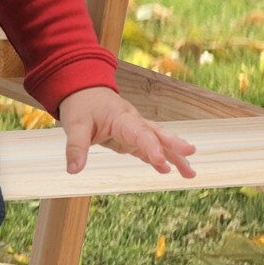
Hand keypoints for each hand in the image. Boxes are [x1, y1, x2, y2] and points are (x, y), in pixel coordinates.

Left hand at [56, 85, 196, 178]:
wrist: (83, 90)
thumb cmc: (81, 105)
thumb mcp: (75, 125)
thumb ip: (75, 147)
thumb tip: (72, 170)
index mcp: (122, 118)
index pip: (140, 133)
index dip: (151, 147)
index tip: (160, 160)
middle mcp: (133, 123)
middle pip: (158, 134)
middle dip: (175, 146)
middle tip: (191, 155)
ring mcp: (134, 130)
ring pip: (158, 141)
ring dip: (174, 156)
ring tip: (190, 173)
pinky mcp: (130, 137)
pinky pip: (147, 148)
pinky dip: (158, 158)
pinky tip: (167, 170)